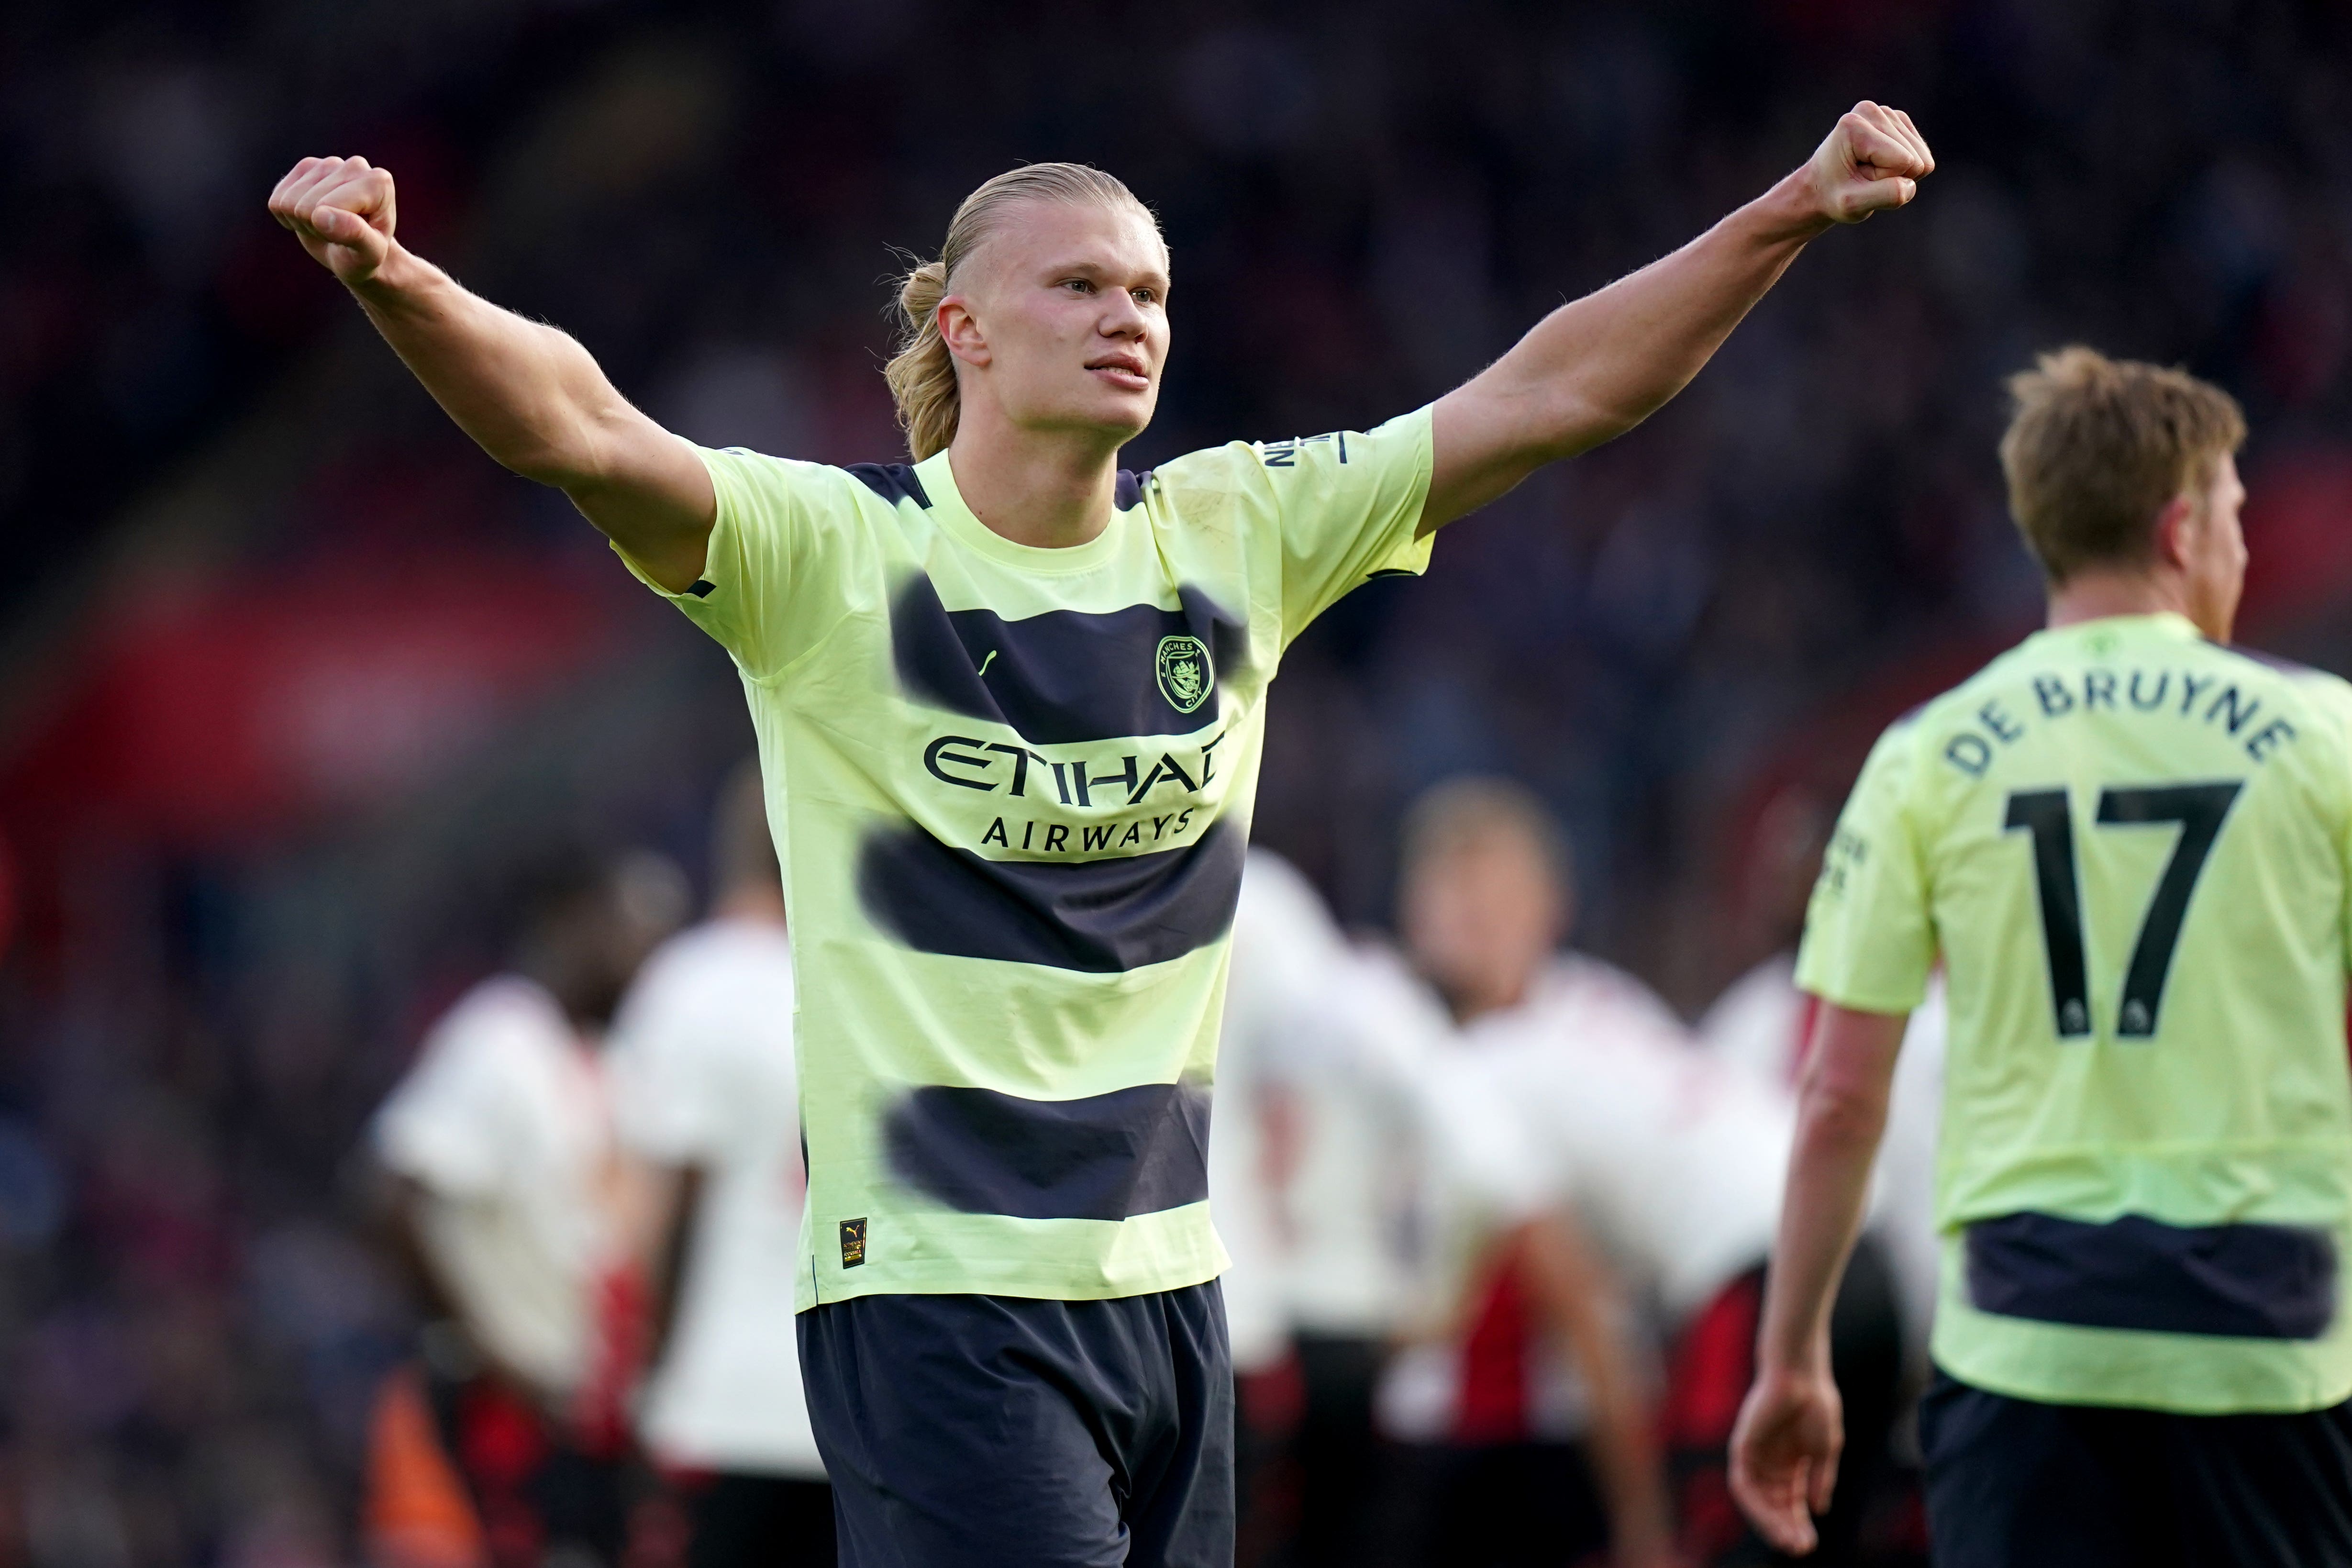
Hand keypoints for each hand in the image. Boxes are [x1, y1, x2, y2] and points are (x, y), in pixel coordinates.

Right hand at [267, 155, 397, 285]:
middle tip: (340, 233)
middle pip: (306, 206)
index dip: (333, 231)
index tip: (355, 237)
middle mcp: (355, 166)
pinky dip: (288, 217)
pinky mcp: (306, 167)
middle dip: (318, 228)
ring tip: (329, 225)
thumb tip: (321, 215)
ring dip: (303, 223)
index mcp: (378, 182)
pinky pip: (276, 200)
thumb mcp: (369, 254)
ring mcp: (328, 163)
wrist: (355, 252)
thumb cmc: (365, 255)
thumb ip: (355, 235)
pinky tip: (313, 216)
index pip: (328, 207)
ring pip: (288, 202)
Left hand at [1728, 1364, 1843, 1555]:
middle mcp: (1770, 1463)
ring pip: (1757, 1500)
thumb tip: (1818, 1510)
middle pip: (1774, 1506)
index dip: (1799, 1524)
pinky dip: (1755, 1504)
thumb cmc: (1816, 1403)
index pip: (1791, 1503)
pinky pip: (1743, 1484)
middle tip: (1799, 1549)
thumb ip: (1820, 1479)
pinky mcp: (1742, 1446)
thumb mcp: (1825, 1449)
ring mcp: (1755, 1455)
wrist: (1802, 1373)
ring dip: (1770, 1522)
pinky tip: (1771, 1518)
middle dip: (1786, 1528)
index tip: (1810, 1545)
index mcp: (1790, 1464)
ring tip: (1787, 1540)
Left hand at [1803, 101, 1933, 223]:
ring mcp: (1887, 113)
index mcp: (1854, 126)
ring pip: (1921, 157)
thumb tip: (1911, 185)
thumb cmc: (1833, 197)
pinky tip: (1879, 164)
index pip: (1902, 161)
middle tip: (1862, 177)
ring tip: (1868, 171)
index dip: (1883, 180)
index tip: (1857, 179)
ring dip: (1896, 172)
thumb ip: (1884, 196)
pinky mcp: (1899, 121)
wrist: (1822, 187)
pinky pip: (1922, 154)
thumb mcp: (1852, 206)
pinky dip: (1903, 166)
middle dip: (1891, 176)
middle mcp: (1871, 111)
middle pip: (1913, 157)